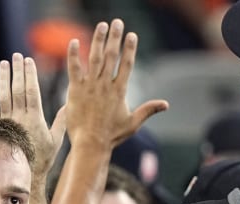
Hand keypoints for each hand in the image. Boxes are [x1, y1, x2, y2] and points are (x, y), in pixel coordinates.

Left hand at [0, 53, 65, 177]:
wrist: (27, 175)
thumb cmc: (44, 158)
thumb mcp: (57, 139)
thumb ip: (61, 120)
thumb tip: (68, 104)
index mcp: (35, 119)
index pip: (32, 91)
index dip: (30, 74)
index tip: (28, 60)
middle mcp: (20, 119)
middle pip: (17, 90)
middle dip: (17, 71)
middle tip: (15, 56)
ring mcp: (8, 123)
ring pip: (4, 97)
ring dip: (3, 79)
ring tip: (3, 64)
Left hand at [66, 19, 167, 148]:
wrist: (90, 144)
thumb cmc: (111, 136)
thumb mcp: (133, 123)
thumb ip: (148, 110)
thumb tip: (166, 104)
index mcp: (119, 91)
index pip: (127, 64)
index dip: (130, 48)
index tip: (132, 35)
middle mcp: (105, 85)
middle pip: (112, 56)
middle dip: (115, 38)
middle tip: (117, 22)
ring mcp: (90, 87)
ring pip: (95, 58)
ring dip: (99, 40)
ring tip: (102, 25)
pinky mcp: (75, 91)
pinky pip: (74, 69)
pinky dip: (74, 55)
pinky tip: (75, 41)